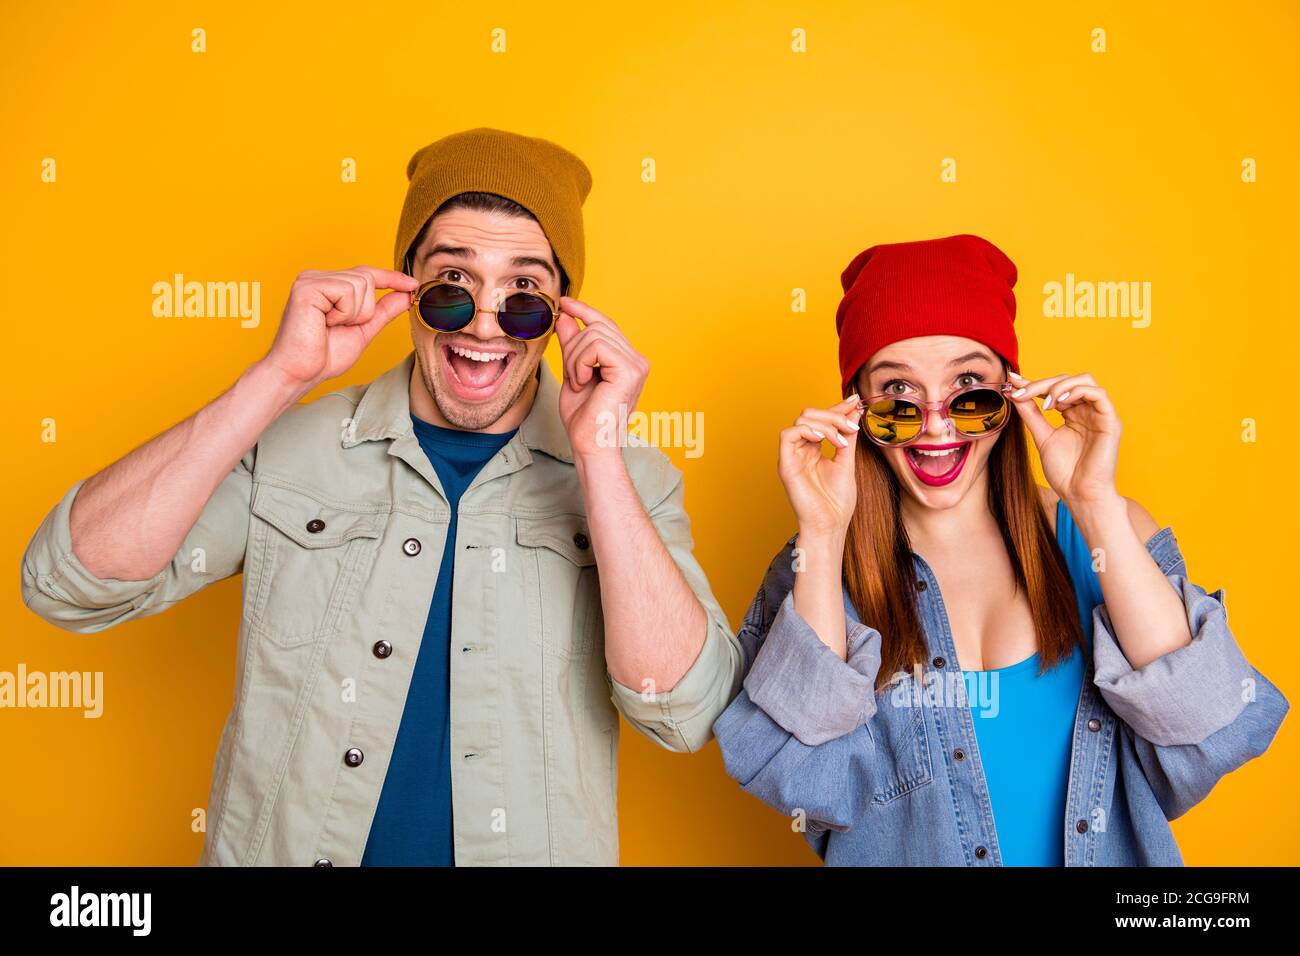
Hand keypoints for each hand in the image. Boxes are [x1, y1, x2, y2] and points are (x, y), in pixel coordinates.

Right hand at [262, 266, 416, 392]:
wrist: (299, 373)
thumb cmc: (323, 355)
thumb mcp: (363, 330)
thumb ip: (383, 311)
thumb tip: (405, 295)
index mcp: (328, 285)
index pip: (366, 273)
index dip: (391, 278)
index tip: (413, 284)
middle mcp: (318, 277)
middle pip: (367, 278)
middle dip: (365, 310)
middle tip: (341, 327)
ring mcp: (311, 280)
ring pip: (361, 284)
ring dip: (354, 314)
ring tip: (330, 326)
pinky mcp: (307, 287)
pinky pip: (346, 291)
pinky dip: (344, 313)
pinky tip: (324, 323)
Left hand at [554, 297, 649, 458]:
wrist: (590, 445)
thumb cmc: (584, 418)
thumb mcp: (573, 372)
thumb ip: (572, 344)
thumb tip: (565, 315)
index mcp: (627, 360)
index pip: (606, 324)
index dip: (584, 310)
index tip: (564, 303)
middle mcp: (637, 360)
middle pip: (597, 325)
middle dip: (573, 346)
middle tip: (572, 375)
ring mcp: (636, 364)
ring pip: (593, 335)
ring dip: (575, 359)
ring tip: (579, 382)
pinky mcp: (629, 370)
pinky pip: (595, 346)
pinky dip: (580, 363)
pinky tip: (584, 382)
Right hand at [778, 396, 863, 538]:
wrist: (830, 525)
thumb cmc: (837, 502)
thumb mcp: (847, 462)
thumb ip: (848, 437)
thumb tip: (854, 411)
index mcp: (814, 449)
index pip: (822, 420)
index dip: (838, 408)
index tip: (856, 401)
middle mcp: (801, 450)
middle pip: (809, 415)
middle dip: (833, 415)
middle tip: (852, 427)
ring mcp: (792, 456)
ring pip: (801, 421)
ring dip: (825, 424)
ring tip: (841, 441)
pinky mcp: (785, 464)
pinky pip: (788, 435)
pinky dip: (807, 431)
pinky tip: (822, 440)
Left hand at [1007, 369, 1120, 506]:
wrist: (1080, 494)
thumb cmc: (1065, 472)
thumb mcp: (1042, 437)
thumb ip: (1031, 414)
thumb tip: (1015, 392)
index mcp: (1072, 414)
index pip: (1054, 389)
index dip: (1034, 383)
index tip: (1012, 383)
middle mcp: (1086, 411)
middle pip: (1067, 380)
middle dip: (1042, 384)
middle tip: (1022, 393)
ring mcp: (1099, 414)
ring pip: (1084, 380)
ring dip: (1059, 386)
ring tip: (1044, 403)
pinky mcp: (1110, 420)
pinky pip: (1098, 393)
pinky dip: (1077, 391)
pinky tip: (1059, 403)